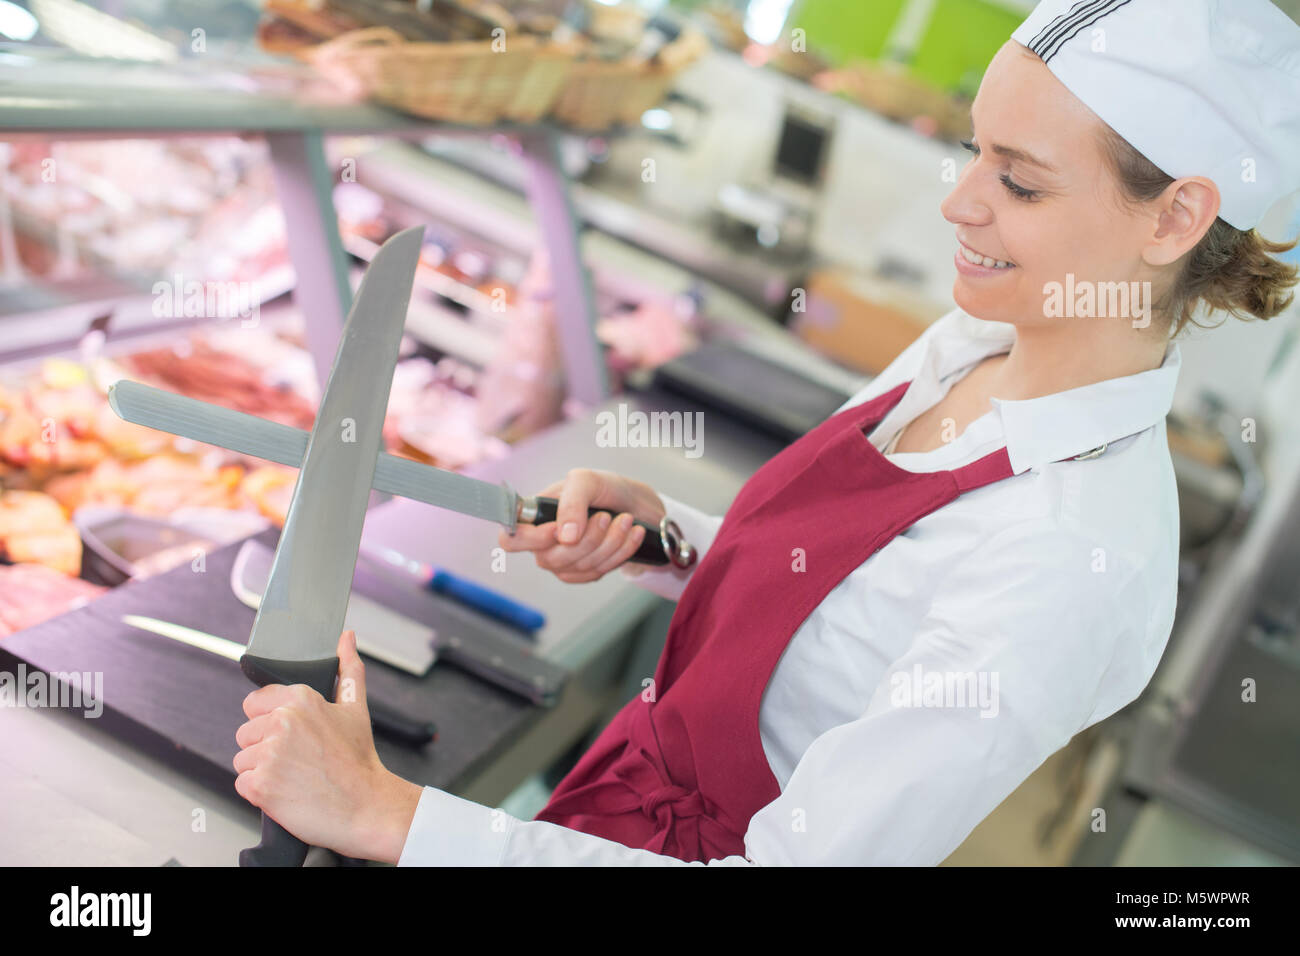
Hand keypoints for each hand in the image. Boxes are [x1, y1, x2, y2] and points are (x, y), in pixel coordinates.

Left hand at [234, 629, 421, 863]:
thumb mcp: (356, 709)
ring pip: (242, 759)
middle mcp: (282, 722)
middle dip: (265, 748)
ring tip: (294, 777)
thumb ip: (348, 669)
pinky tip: (287, 791)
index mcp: (300, 699)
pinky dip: (260, 793)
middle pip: (245, 733)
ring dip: (262, 771)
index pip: (254, 703)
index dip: (270, 721)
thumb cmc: (360, 762)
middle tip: (298, 761)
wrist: (367, 807)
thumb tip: (346, 638)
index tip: (292, 737)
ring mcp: (269, 754)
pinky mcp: (260, 784)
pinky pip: (242, 784)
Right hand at [497, 468, 666, 582]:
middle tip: (606, 516)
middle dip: (586, 539)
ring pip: (578, 566)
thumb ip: (572, 501)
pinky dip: (619, 552)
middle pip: (549, 559)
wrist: (637, 504)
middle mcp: (544, 542)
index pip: (510, 538)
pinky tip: (632, 534)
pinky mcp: (585, 572)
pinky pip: (597, 573)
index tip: (556, 530)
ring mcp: (563, 560)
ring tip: (626, 520)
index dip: (529, 539)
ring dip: (609, 543)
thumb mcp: (588, 481)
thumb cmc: (606, 488)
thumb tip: (564, 537)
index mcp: (535, 516)